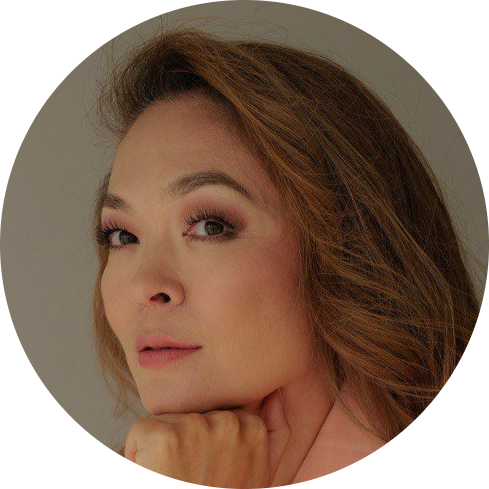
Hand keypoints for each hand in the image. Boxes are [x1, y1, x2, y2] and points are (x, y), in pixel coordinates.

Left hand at [124, 388, 290, 487]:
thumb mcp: (261, 474)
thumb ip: (275, 431)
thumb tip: (273, 394)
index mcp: (252, 428)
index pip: (215, 415)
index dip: (206, 443)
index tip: (209, 470)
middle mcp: (227, 422)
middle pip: (191, 416)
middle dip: (185, 442)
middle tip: (191, 478)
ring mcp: (196, 428)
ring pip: (166, 422)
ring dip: (163, 449)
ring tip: (175, 480)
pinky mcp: (164, 437)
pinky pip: (140, 431)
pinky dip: (137, 454)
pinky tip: (155, 476)